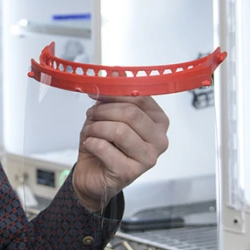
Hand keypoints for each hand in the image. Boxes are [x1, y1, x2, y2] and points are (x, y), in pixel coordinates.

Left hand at [71, 96, 169, 212]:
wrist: (94, 176)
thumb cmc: (105, 145)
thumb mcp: (108, 116)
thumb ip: (114, 95)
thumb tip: (115, 73)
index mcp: (158, 122)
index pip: (141, 99)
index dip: (115, 93)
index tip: (98, 93)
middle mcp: (159, 140)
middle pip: (131, 114)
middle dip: (104, 111)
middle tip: (91, 114)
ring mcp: (148, 158)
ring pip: (119, 130)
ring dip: (97, 128)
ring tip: (90, 132)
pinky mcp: (131, 172)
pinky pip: (105, 148)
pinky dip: (91, 143)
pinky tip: (90, 145)